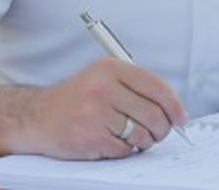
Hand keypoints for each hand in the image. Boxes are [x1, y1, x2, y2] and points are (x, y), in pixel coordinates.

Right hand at [15, 57, 189, 159]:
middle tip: (159, 133)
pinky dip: (124, 150)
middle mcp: (104, 88)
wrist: (36, 117)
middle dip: (162, 129)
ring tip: (134, 137)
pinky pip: (124, 149)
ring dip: (143, 141)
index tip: (182, 118)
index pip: (157, 87)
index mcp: (111, 69)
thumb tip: (173, 109)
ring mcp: (96, 113)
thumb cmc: (76, 99)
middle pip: (154, 114)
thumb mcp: (104, 79)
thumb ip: (136, 87)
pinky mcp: (90, 137)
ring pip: (141, 134)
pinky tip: (113, 142)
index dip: (175, 106)